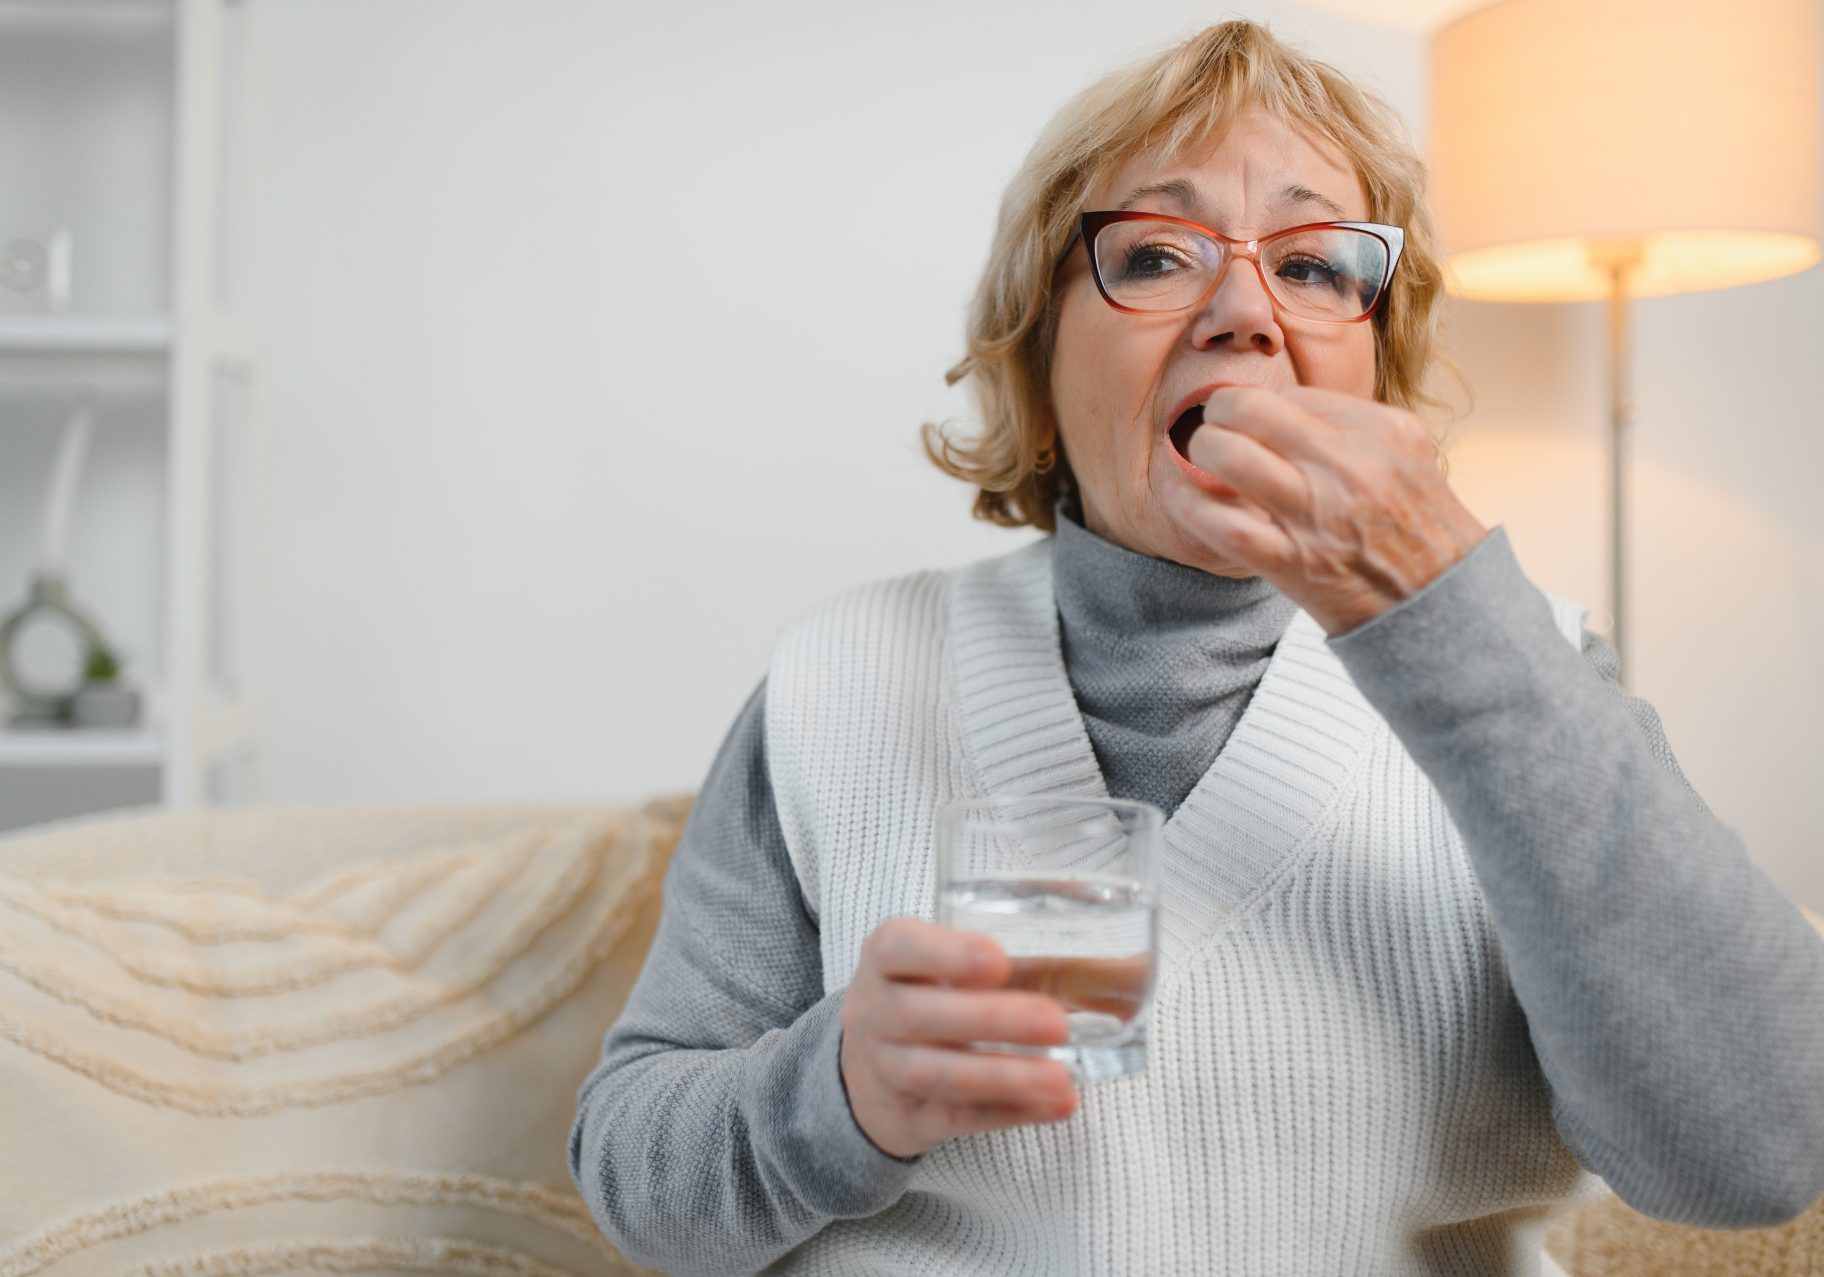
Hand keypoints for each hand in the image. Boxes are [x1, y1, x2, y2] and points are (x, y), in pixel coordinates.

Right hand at [840, 917, 1078, 1159]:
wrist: (863, 1073)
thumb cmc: (924, 997)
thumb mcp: (935, 964)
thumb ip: (999, 957)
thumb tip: (1127, 966)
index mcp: (885, 960)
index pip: (898, 947)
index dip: (945, 953)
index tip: (999, 960)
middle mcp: (874, 1013)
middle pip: (918, 1015)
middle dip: (990, 1019)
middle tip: (1056, 1022)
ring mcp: (885, 1070)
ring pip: (937, 1074)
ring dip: (1004, 1077)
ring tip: (1063, 1078)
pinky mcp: (909, 1119)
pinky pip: (957, 1119)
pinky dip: (1009, 1114)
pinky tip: (1056, 1105)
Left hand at [1162, 384, 1489, 636]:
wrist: (1445, 608)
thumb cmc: (1417, 531)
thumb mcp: (1405, 459)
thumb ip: (1351, 430)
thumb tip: (1278, 410)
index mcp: (1382, 429)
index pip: (1293, 395)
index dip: (1261, 407)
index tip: (1251, 426)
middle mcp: (1351, 464)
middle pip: (1250, 408)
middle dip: (1217, 414)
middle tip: (1213, 429)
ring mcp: (1321, 513)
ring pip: (1228, 456)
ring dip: (1200, 453)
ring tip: (1200, 461)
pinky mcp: (1296, 563)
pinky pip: (1222, 525)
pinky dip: (1188, 507)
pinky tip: (1180, 498)